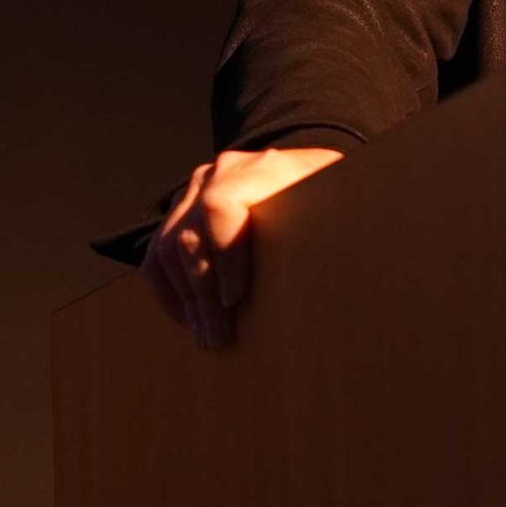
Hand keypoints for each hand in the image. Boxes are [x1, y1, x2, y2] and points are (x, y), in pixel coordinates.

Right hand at [142, 145, 343, 348]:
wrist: (317, 174)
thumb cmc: (339, 200)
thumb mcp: (347, 205)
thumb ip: (340, 228)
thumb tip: (344, 279)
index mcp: (267, 167)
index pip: (222, 205)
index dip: (223, 255)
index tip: (236, 299)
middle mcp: (225, 170)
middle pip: (191, 235)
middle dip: (203, 296)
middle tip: (218, 339)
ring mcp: (198, 185)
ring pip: (168, 247)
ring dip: (185, 299)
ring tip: (206, 335)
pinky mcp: (184, 205)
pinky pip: (158, 251)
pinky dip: (169, 289)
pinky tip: (188, 319)